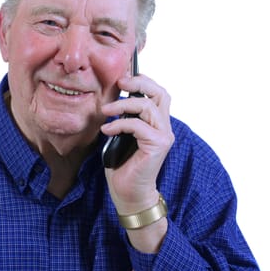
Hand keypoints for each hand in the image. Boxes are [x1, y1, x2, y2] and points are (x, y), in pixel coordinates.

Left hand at [101, 74, 173, 214]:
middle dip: (140, 83)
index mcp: (157, 123)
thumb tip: (110, 99)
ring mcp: (163, 136)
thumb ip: (124, 118)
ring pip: (147, 107)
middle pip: (160, 93)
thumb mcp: (121, 135)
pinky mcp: (157, 145)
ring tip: (106, 110)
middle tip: (120, 82)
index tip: (123, 77)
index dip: (143, 81)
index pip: (157, 93)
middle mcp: (164, 127)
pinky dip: (120, 124)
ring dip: (123, 105)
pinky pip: (138, 126)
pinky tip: (106, 130)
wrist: (128, 193)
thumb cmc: (123, 165)